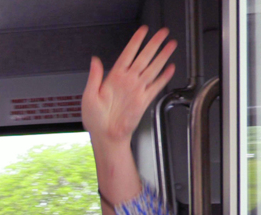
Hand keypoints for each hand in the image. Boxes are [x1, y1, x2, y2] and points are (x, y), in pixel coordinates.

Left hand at [82, 26, 176, 146]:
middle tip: (163, 33)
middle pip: (144, 57)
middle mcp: (127, 81)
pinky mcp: (144, 100)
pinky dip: (164, 77)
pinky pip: (156, 86)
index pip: (127, 54)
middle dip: (154, 44)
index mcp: (114, 78)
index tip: (142, 31)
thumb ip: (94, 77)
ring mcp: (137, 90)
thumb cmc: (95, 119)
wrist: (106, 136)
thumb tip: (95, 60)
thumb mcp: (89, 96)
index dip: (135, 42)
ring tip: (171, 45)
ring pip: (153, 68)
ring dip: (162, 56)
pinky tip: (170, 68)